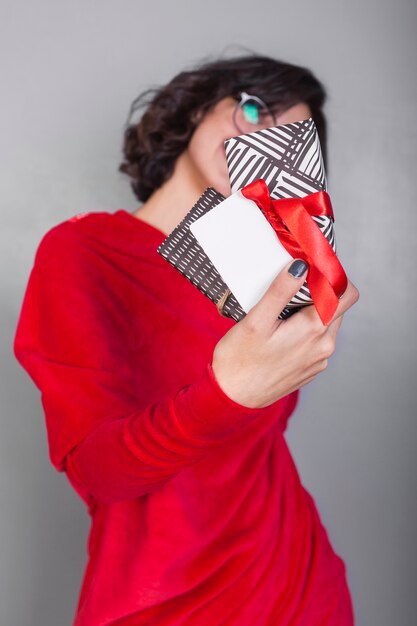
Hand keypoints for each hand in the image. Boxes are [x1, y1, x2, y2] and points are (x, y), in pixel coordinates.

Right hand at [212, 260, 358, 407]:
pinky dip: (305, 331)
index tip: (311, 271)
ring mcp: (319, 360)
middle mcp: (324, 346)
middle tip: (289, 289)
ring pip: (326, 324)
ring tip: (281, 313)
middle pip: (337, 307)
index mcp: (314, 329)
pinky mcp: (311, 369)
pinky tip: (280, 334)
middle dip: (319, 294)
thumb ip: (280, 291)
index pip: (347, 294)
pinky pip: (317, 341)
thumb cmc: (239, 360)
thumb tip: (301, 266)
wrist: (232, 399)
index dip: (333, 277)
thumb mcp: (256, 320)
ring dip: (310, 313)